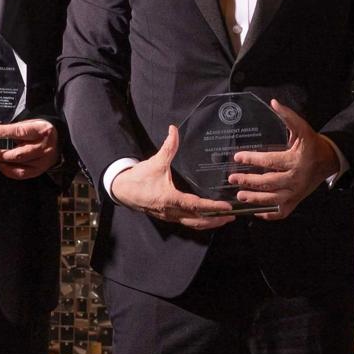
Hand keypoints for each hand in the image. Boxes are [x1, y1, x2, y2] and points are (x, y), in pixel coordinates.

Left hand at [0, 119, 58, 179]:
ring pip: (19, 163)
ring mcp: (43, 160)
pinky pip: (21, 174)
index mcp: (42, 131)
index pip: (20, 132)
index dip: (3, 132)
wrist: (57, 140)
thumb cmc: (39, 131)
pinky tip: (1, 165)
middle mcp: (44, 147)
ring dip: (2, 160)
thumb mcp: (29, 123)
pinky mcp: (40, 170)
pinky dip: (9, 170)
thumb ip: (10, 127)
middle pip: (18, 152)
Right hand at [108, 125, 236, 228]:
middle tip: (232, 215)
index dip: (212, 207)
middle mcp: (171, 211)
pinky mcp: (168, 217)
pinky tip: (209, 218)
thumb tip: (173, 129)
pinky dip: (200, 222)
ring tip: (225, 219)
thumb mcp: (155, 162)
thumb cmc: (139, 177)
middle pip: (198, 220)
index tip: (226, 207)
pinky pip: (187, 223)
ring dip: (210, 223)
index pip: (196, 206)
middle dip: (216, 219)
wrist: (121, 190)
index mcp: (169, 198)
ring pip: (193, 224)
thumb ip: (168, 147)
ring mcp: (169, 217)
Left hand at [228, 100, 340, 220]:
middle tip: (233, 178)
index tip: (238, 157)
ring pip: (272, 199)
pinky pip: (280, 212)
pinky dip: (267, 213)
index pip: (271, 161)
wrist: (328, 160)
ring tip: (239, 195)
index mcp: (296, 160)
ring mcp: (296, 192)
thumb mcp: (302, 128)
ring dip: (254, 198)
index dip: (253, 159)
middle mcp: (296, 178)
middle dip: (248, 180)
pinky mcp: (296, 202)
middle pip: (268, 182)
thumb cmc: (312, 143)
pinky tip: (255, 210)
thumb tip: (273, 102)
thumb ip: (288, 116)